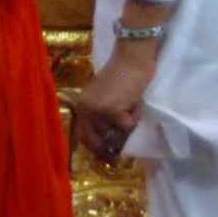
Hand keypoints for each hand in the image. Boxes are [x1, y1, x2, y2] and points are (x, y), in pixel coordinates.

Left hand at [71, 46, 157, 163]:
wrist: (132, 59)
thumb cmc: (121, 76)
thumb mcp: (104, 97)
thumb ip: (101, 116)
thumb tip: (107, 141)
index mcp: (82, 105)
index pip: (82, 135)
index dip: (93, 147)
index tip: (103, 156)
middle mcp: (86, 108)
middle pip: (96, 139)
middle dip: (108, 146)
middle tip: (117, 155)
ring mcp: (97, 110)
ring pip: (116, 132)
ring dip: (126, 124)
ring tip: (130, 105)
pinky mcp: (112, 110)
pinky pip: (128, 126)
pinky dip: (135, 116)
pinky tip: (135, 102)